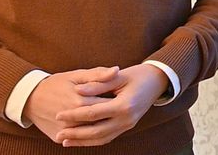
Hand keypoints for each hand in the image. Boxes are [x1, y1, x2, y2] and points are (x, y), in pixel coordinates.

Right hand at [23, 66, 120, 142]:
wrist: (29, 98)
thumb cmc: (55, 83)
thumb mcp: (76, 75)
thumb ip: (97, 74)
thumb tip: (117, 69)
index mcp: (80, 101)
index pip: (107, 103)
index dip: (119, 99)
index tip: (127, 95)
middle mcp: (73, 119)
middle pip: (101, 120)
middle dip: (113, 114)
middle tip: (122, 107)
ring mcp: (65, 131)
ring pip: (92, 133)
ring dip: (104, 126)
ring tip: (112, 117)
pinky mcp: (59, 137)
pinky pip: (80, 140)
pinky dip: (91, 135)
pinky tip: (100, 126)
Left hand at [54, 64, 168, 146]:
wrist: (158, 81)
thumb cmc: (138, 75)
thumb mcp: (118, 76)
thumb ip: (98, 83)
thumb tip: (78, 90)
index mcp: (124, 105)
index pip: (93, 113)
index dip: (74, 114)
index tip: (59, 114)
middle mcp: (127, 119)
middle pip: (96, 131)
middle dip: (76, 134)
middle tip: (59, 134)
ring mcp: (128, 125)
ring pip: (102, 138)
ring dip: (83, 141)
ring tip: (65, 141)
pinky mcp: (127, 126)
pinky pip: (108, 137)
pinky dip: (93, 140)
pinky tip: (81, 139)